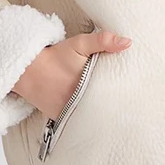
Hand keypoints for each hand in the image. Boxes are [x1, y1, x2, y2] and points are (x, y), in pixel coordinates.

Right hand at [12, 27, 131, 119]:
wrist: (28, 69)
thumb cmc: (56, 56)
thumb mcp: (80, 44)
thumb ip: (103, 41)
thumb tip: (128, 42)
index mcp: (87, 85)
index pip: (112, 95)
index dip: (124, 97)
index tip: (136, 97)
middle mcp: (77, 102)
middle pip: (103, 109)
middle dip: (115, 109)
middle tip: (131, 109)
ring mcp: (68, 112)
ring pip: (91, 118)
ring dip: (101, 117)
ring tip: (118, 118)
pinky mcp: (60, 117)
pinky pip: (77, 122)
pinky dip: (86, 120)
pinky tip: (97, 121)